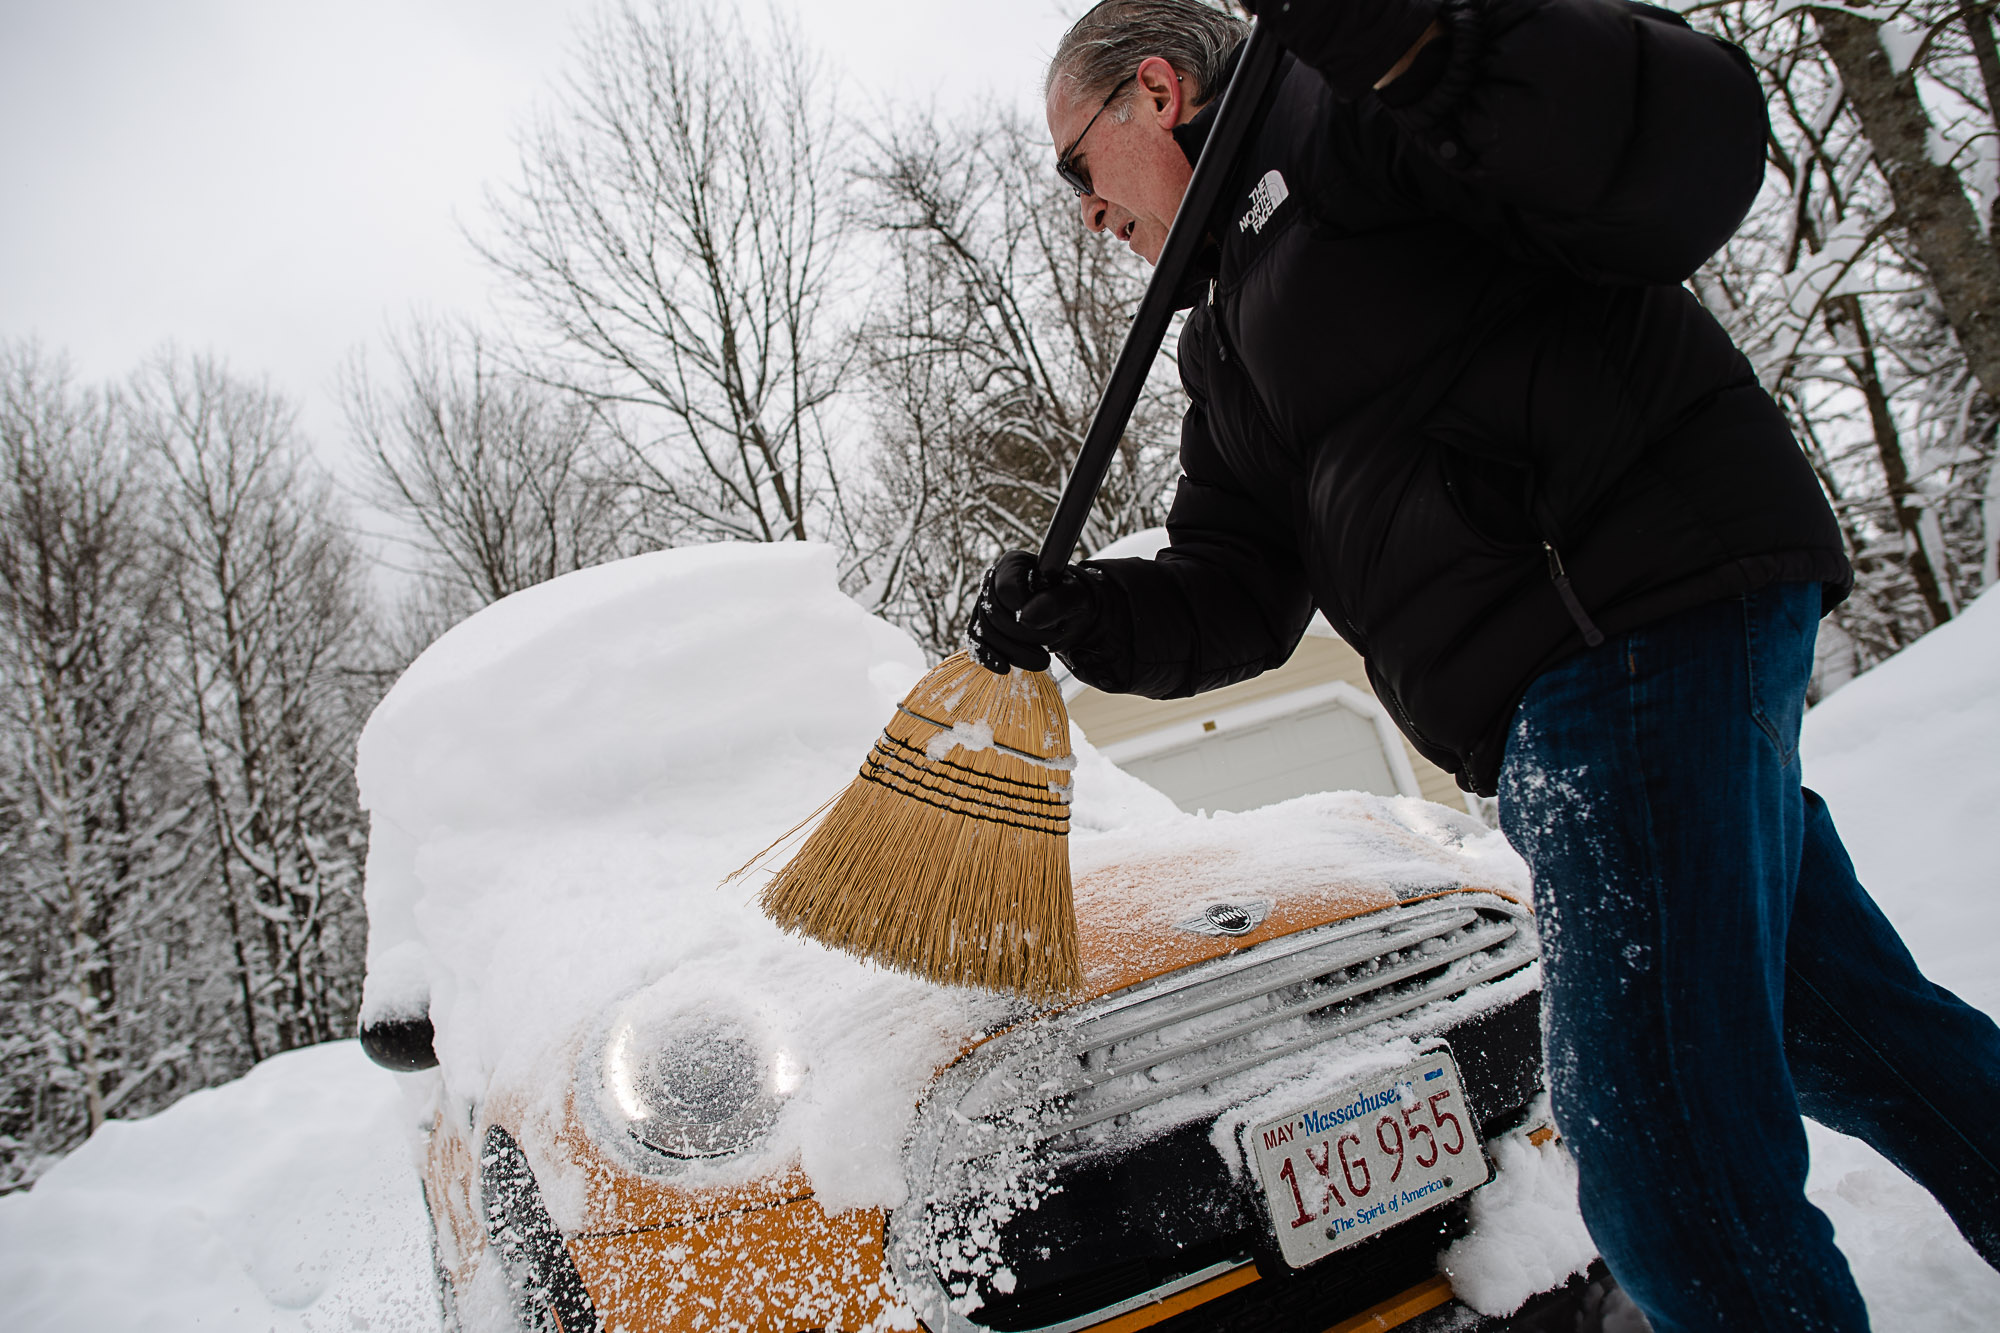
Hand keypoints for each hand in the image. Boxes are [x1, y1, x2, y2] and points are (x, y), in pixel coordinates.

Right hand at [967, 550, 1097, 673]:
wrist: (1068, 613)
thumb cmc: (1070, 599)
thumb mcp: (1074, 596)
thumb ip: (1054, 601)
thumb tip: (1026, 619)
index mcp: (1014, 563)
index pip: (1006, 589)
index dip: (1024, 612)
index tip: (1051, 627)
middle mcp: (993, 579)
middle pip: (993, 613)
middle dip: (1023, 639)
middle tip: (1050, 650)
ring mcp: (984, 602)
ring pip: (984, 631)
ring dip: (1012, 652)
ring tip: (1040, 661)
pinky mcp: (980, 624)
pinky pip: (976, 642)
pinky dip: (989, 657)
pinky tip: (1005, 668)